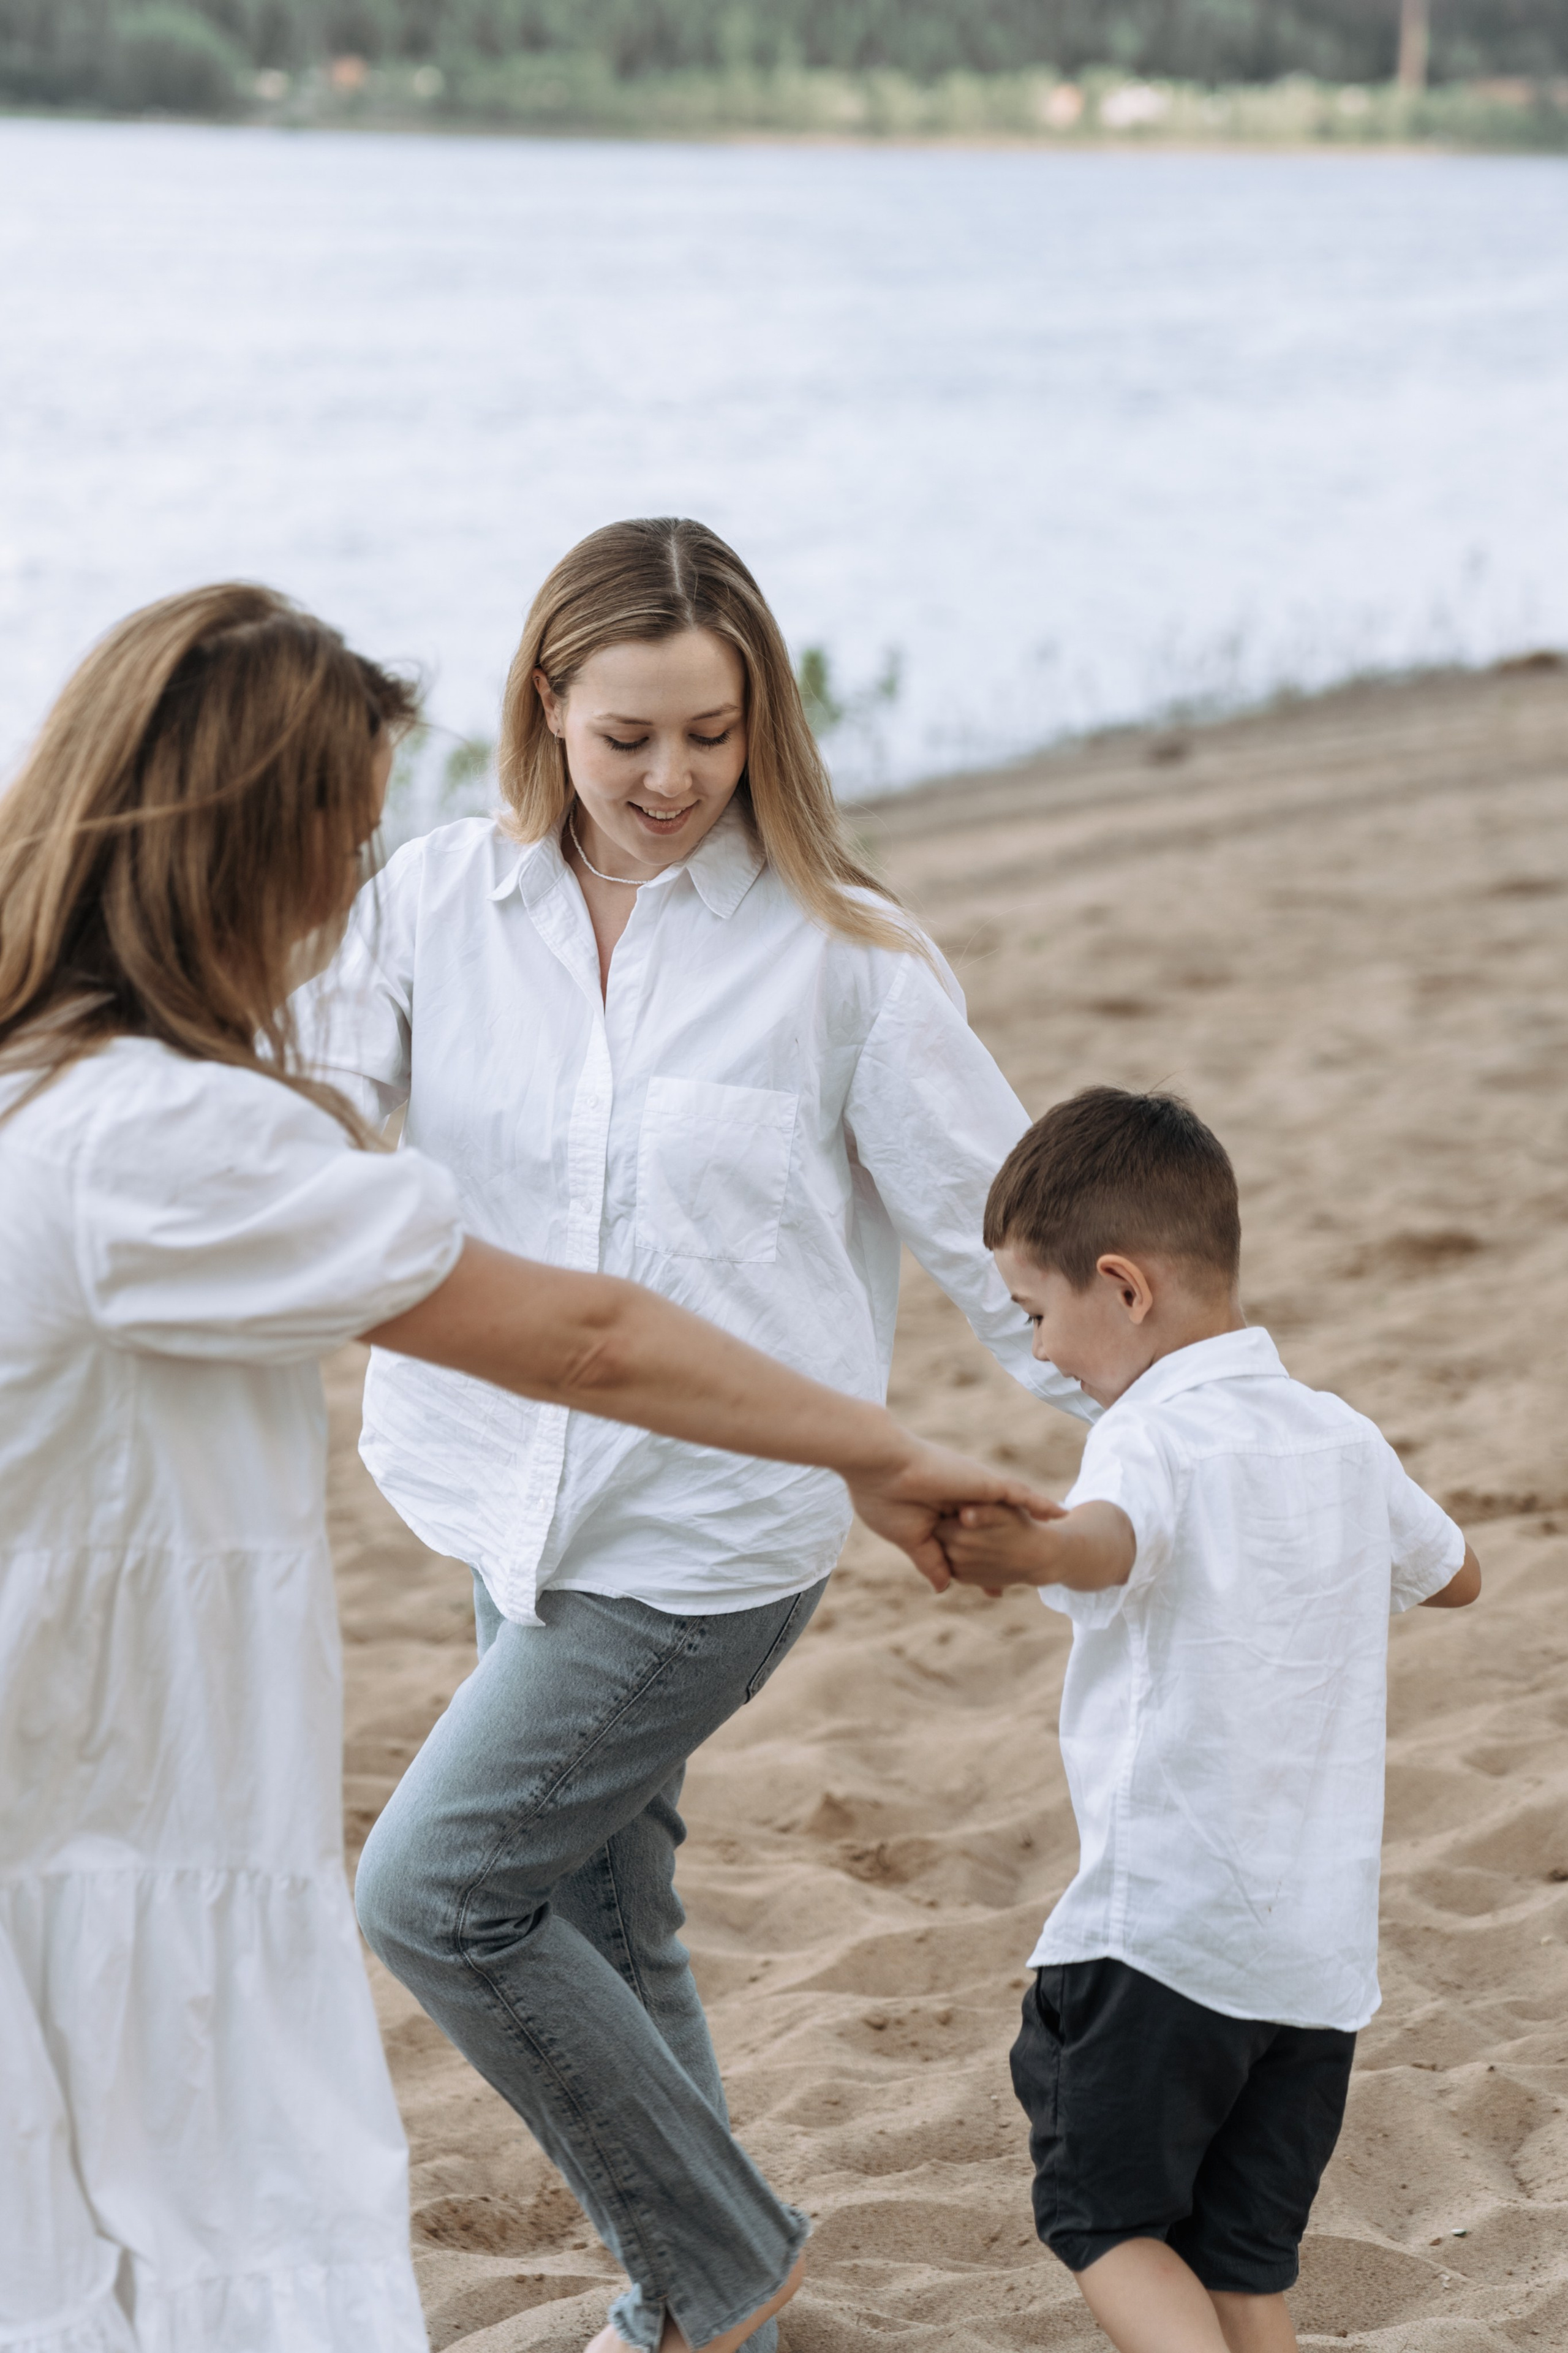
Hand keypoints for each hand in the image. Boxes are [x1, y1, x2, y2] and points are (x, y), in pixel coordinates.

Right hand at [845, 1439, 1060, 1593]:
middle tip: (1029, 1576)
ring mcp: (975, 1492)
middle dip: (1009, 1551)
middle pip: (993, 1530)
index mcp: (938, 1515)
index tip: (993, 1589)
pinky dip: (1040, 1504)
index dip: (979, 1566)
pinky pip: (1021, 1495)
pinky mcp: (985, 1483)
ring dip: (1031, 1525)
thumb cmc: (885, 1501)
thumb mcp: (910, 1540)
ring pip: (1011, 1511)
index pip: (967, 1543)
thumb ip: (931, 1561)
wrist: (880, 1466)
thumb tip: (945, 1587)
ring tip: (1056, 1536)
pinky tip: (1060, 1514)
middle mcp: (960, 1501)